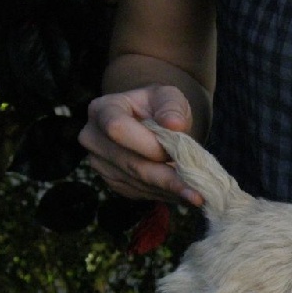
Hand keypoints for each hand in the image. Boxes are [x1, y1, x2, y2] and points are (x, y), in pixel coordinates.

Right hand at [78, 85, 203, 205]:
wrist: (152, 123)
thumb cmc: (159, 107)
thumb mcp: (169, 97)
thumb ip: (172, 106)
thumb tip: (174, 124)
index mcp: (102, 109)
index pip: (117, 129)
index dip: (148, 144)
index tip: (176, 151)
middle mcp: (93, 138)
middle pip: (130, 163)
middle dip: (166, 178)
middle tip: (198, 194)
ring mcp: (100, 164)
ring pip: (137, 182)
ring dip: (169, 191)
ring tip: (197, 196)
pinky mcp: (112, 182)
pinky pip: (140, 193)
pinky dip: (164, 195)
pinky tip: (184, 194)